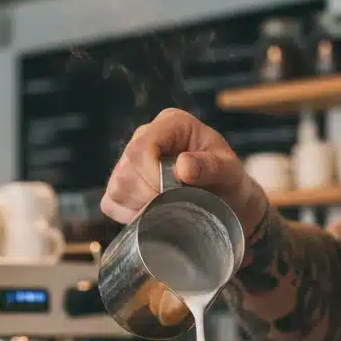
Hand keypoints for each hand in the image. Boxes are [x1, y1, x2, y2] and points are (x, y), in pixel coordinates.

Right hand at [100, 108, 268, 238]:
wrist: (227, 203)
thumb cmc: (228, 182)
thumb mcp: (229, 172)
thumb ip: (210, 166)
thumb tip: (183, 165)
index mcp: (172, 124)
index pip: (142, 147)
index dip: (150, 176)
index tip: (170, 194)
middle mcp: (145, 137)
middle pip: (125, 170)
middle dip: (148, 196)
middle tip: (174, 205)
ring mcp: (130, 161)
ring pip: (116, 189)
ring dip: (140, 207)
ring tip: (167, 209)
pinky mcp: (122, 186)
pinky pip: (111, 203)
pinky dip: (129, 215)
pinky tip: (151, 215)